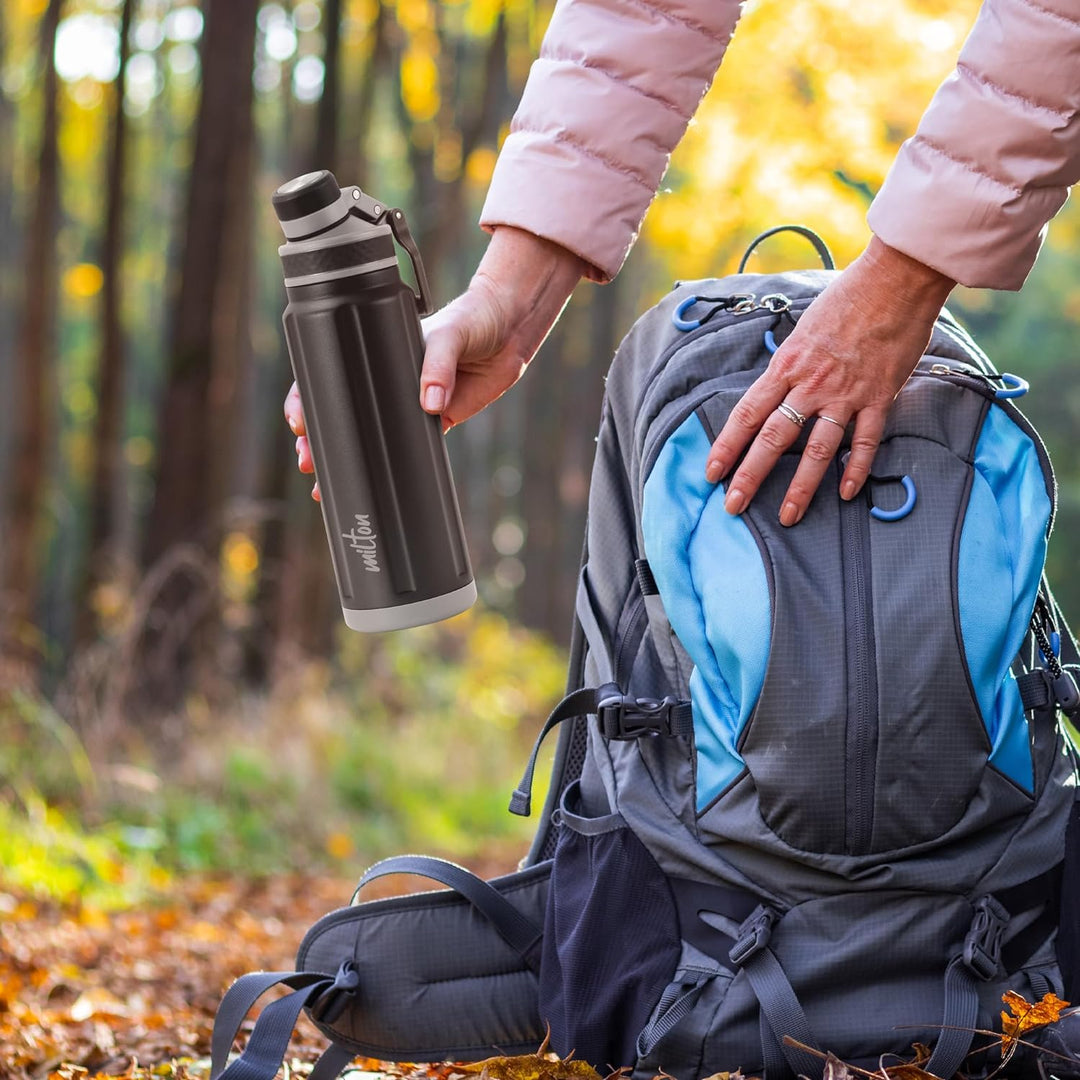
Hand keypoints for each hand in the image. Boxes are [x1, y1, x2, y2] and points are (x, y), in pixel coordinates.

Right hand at [284, 226, 585, 499]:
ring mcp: (410, 401)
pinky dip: (393, 464)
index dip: (309, 397)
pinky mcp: (437, 419)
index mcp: (379, 351)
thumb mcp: (451, 334)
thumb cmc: (474, 319)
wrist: (510, 331)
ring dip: (351, 457)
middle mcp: (389, 378)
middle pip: (345, 410)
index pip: (333, 372)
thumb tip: (429, 402)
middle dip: (320, 437)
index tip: (300, 420)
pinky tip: (378, 483)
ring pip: (372, 434)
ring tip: (326, 482)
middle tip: (307, 460)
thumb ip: (439, 365)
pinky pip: (411, 445)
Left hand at [704, 236, 955, 525]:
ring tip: (787, 515)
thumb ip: (790, 364)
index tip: (711, 471)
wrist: (895, 280)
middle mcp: (810, 385)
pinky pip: (865, 441)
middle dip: (749, 476)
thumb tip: (777, 387)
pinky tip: (847, 492)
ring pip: (817, 450)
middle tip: (733, 505)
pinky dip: (856, 469)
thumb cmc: (847, 299)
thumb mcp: (803, 330)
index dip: (726, 445)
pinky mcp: (879, 397)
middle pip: (772, 438)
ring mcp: (845, 394)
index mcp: (786, 366)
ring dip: (801, 487)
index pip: (747, 413)